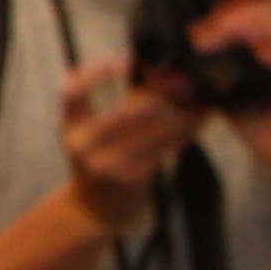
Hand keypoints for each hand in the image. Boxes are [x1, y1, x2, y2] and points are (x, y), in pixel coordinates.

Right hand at [60, 54, 199, 232]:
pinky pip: (166, 147)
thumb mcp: (100, 133)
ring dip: (184, 112)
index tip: (125, 60)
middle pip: (126, 110)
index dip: (96, 72)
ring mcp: (105, 164)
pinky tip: (197, 122)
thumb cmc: (105, 161)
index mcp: (70, 127)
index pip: (71, 92)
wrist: (96, 210)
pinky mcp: (130, 178)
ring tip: (199, 101)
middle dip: (163, 94)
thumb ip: (127, 103)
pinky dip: (186, 131)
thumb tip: (168, 72)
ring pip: (154, 128)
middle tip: (186, 82)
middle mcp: (82, 145)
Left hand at [191, 0, 270, 192]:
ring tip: (226, 32)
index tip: (201, 25)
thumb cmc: (264, 124)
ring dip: (255, 27)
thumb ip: (209, 75)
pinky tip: (258, 54)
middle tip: (208, 30)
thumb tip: (175, 66)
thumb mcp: (227, 94)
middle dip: (239, 12)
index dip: (233, 7)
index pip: (264, 6)